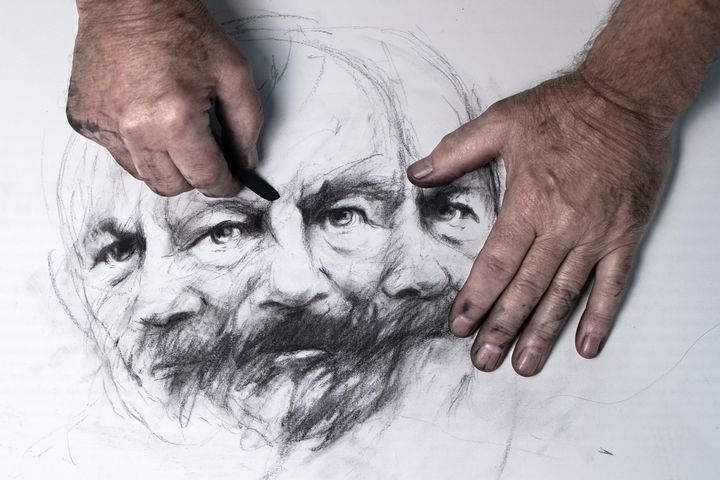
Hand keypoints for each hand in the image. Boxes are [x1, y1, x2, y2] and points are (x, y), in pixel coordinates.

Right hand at [66, 0, 261, 196]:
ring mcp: (105, 126)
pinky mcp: (84, 120)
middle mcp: (136, 129)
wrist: (128, 0)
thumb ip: (246, 125)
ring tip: (173, 128)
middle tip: (205, 154)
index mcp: (176, 120)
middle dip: (193, 177)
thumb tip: (245, 161)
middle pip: (170, 186)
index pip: (205, 178)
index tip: (230, 182)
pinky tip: (145, 116)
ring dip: (163, 163)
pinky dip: (136, 144)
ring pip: (142, 174)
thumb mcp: (233, 72)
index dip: (224, 184)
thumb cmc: (178, 26)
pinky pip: (117, 152)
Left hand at [407, 73, 671, 375]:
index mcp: (528, 202)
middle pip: (525, 288)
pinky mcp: (624, 236)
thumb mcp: (501, 120)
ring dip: (542, 333)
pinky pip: (612, 284)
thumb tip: (417, 174)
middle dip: (501, 327)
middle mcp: (561, 227)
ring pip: (564, 295)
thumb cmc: (565, 109)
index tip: (459, 325)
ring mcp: (595, 235)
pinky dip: (599, 317)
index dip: (476, 298)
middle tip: (484, 360)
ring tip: (524, 364)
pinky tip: (585, 344)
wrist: (628, 99)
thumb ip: (456, 151)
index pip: (495, 264)